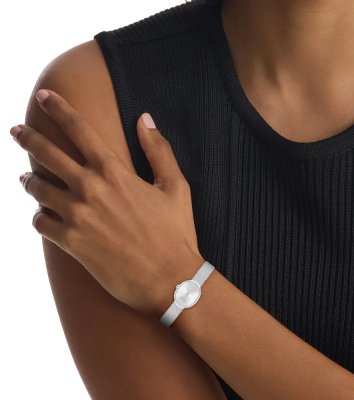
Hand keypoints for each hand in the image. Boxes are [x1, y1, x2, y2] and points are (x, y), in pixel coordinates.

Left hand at [11, 89, 204, 317]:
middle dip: (28, 137)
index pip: (78, 129)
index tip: (44, 96)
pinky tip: (42, 214)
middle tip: (16, 130)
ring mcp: (77, 217)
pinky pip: (40, 223)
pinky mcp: (71, 243)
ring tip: (26, 177)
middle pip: (47, 153)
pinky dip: (38, 215)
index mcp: (114, 172)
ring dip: (29, 179)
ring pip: (37, 188)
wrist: (168, 279)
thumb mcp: (176, 187)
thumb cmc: (175, 232)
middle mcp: (89, 189)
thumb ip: (158, 150)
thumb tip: (145, 119)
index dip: (58, 108)